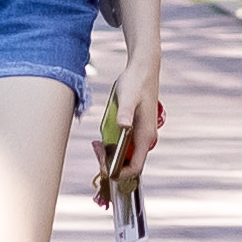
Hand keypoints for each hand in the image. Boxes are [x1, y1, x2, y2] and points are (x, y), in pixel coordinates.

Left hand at [97, 48, 165, 184]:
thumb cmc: (136, 82)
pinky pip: (124, 145)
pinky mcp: (136, 128)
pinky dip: (113, 146)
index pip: (135, 167)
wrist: (143, 68)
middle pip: (129, 164)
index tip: (104, 168)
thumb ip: (125, 112)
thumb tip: (124, 126)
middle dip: (111, 163)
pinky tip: (102, 138)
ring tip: (97, 145)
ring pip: (126, 155)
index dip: (120, 173)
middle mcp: (145, 138)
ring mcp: (141, 133)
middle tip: (96, 151)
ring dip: (111, 155)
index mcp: (145, 135)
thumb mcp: (127, 96)